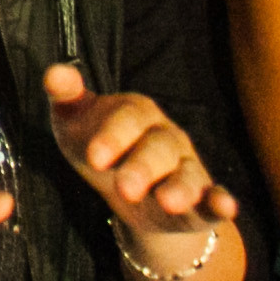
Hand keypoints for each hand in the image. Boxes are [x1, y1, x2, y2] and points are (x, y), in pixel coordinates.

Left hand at [43, 62, 238, 239]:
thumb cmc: (100, 146)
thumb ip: (66, 96)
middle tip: (125, 188)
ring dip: (181, 189)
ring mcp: (185, 168)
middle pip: (158, 149)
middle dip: (142, 168)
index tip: (94, 157)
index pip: (127, 120)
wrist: (125, 189)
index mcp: (136, 114)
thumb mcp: (75, 121)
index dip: (113, 137)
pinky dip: (222, 202)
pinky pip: (213, 199)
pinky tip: (226, 206)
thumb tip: (53, 74)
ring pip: (187, 176)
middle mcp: (166, 137)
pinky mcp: (200, 200)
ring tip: (169, 202)